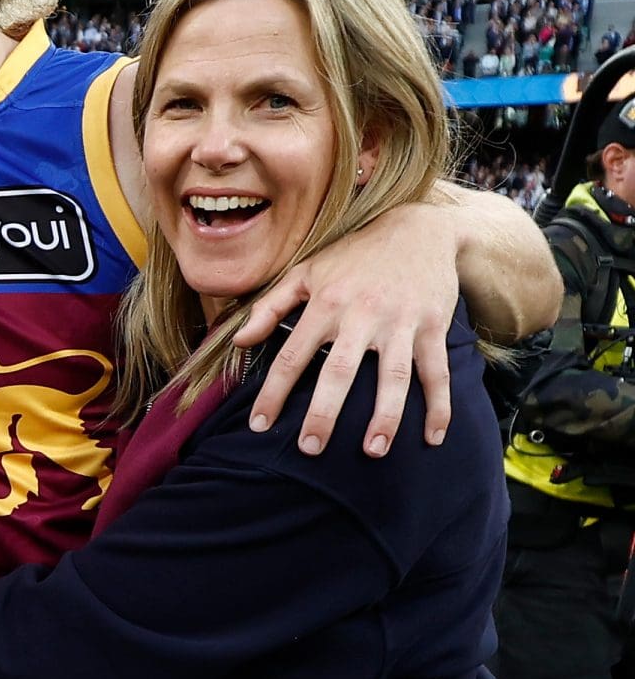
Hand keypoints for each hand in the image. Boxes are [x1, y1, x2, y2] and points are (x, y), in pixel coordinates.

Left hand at [233, 201, 455, 454]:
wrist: (419, 227)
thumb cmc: (354, 255)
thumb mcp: (306, 271)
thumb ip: (270, 307)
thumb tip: (239, 342)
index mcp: (325, 304)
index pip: (291, 356)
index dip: (273, 393)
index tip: (259, 426)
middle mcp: (362, 314)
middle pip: (339, 371)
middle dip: (324, 412)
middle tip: (309, 449)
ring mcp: (401, 322)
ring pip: (393, 376)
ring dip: (385, 416)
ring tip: (372, 451)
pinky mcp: (433, 326)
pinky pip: (437, 372)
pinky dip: (440, 405)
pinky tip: (434, 437)